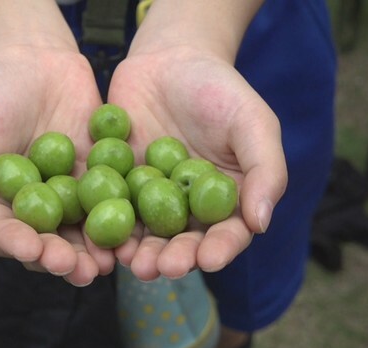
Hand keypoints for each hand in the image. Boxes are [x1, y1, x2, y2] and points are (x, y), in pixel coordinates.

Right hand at [0, 46, 113, 285]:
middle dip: (62, 258)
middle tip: (77, 269)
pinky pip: (113, 201)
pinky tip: (132, 232)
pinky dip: (122, 218)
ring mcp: (72, 196)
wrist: (34, 58)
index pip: (7, 236)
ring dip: (94, 251)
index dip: (19, 246)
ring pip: (84, 232)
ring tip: (105, 264)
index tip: (32, 251)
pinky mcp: (102, 179)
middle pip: (49, 243)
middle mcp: (37, 210)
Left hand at [108, 47, 287, 280]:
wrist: (170, 59)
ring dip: (141, 253)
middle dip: (176, 258)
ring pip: (147, 234)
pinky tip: (103, 239)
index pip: (228, 232)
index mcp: (227, 199)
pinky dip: (108, 225)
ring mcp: (153, 198)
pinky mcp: (120, 184)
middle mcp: (190, 206)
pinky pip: (113, 208)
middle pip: (184, 241)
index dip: (220, 248)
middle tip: (164, 268)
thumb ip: (264, 169)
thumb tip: (260, 224)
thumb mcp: (253, 121)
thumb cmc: (220, 90)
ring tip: (134, 264)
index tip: (209, 259)